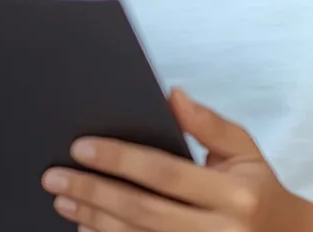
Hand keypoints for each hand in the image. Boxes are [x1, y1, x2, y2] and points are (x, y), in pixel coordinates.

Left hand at [41, 88, 312, 231]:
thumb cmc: (258, 190)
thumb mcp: (244, 150)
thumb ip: (208, 123)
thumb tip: (170, 94)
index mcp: (234, 194)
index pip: (164, 173)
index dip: (119, 160)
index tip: (80, 147)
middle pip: (142, 212)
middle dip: (94, 192)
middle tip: (54, 176)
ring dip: (93, 220)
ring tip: (63, 199)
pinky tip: (86, 229)